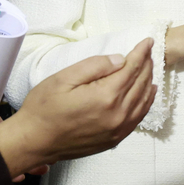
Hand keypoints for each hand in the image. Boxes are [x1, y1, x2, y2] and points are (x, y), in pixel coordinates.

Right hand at [0, 38, 157, 175]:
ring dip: (149, 82)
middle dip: (146, 65)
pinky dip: (146, 102)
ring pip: (143, 100)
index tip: (148, 41)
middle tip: (148, 52)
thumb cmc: (43, 109)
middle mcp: (118, 114)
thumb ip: (95, 66)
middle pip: (141, 83)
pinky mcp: (115, 139)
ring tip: (149, 67)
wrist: (34, 142)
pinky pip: (138, 117)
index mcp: (106, 96)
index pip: (131, 68)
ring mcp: (118, 129)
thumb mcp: (64, 78)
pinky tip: (148, 93)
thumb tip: (121, 59)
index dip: (141, 53)